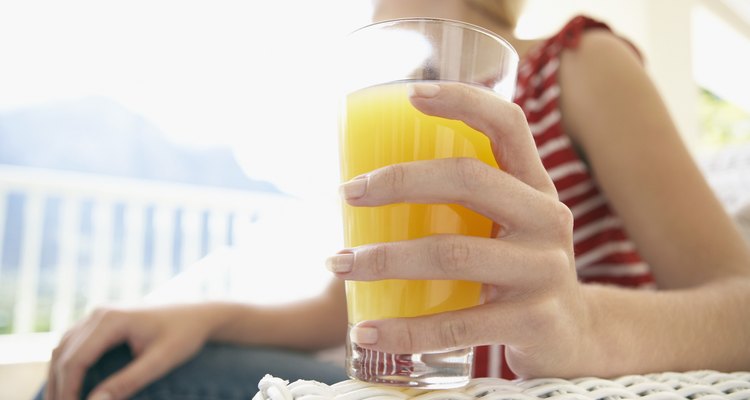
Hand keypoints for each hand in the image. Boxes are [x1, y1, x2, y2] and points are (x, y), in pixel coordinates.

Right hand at [45, 303, 218, 399]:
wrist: (199, 314)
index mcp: (110, 319)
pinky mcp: (102, 322)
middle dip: (59, 387)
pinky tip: (70, 386)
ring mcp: (98, 316)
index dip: (68, 390)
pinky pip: (73, 345)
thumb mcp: (160, 361)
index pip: (75, 360)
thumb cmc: (184, 335)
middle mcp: (98, 313)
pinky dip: (66, 366)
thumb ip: (128, 382)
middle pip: (63, 355)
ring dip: (58, 377)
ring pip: (62, 348)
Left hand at [328, 82, 588, 377]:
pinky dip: (405, 329)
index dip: (464, 101)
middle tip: (347, 192)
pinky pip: (458, 325)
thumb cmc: (517, 272)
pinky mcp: (535, 322)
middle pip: (470, 179)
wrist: (574, 339)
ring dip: (384, 258)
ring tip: (339, 263)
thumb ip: (465, 204)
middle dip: (399, 181)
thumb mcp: (507, 227)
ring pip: (452, 253)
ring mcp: (544, 271)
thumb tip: (368, 189)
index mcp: (535, 187)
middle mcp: (546, 220)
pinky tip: (368, 330)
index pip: (508, 125)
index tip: (412, 94)